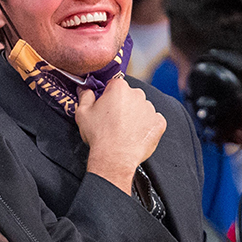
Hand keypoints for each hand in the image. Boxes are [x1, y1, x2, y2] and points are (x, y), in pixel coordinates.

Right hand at [77, 78, 165, 193]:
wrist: (115, 157)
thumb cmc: (98, 135)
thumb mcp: (83, 113)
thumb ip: (85, 96)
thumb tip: (85, 89)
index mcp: (119, 88)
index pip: (115, 84)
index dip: (108, 95)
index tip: (105, 105)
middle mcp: (137, 95)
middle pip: (130, 95)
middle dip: (123, 104)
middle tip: (113, 120)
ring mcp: (150, 109)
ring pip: (142, 108)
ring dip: (135, 115)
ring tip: (124, 130)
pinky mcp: (159, 123)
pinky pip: (153, 120)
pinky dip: (146, 126)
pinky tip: (135, 134)